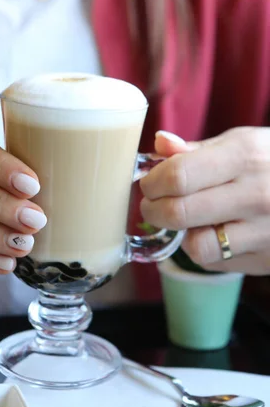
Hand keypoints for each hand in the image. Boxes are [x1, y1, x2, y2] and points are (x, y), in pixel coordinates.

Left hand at [139, 127, 269, 274]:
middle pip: (179, 213)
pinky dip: (203, 251)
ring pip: (196, 246)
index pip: (178, 176)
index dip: (152, 182)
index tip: (148, 183)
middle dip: (153, 210)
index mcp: (245, 156)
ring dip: (180, 235)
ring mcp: (265, 231)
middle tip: (152, 205)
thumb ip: (196, 150)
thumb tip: (158, 144)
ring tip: (183, 221)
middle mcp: (256, 194)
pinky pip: (216, 263)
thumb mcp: (243, 144)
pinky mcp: (267, 259)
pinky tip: (210, 233)